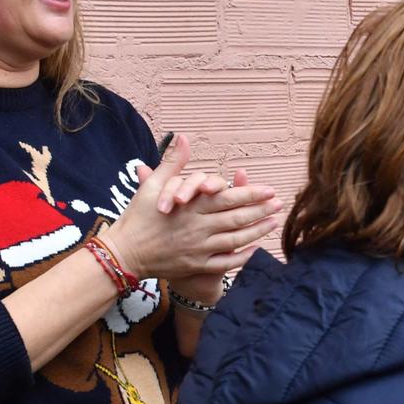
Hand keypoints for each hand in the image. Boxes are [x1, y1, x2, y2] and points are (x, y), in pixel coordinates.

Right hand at [104, 137, 280, 280]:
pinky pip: (225, 262)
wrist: (124, 253)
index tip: (268, 189)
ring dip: (257, 231)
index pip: (227, 198)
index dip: (250, 194)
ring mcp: (199, 249)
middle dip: (260, 210)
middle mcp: (198, 228)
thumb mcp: (152, 186)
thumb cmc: (138, 217)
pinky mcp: (197, 265)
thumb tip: (183, 137)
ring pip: (235, 240)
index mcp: (190, 207)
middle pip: (237, 218)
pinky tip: (256, 250)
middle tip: (279, 203)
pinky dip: (243, 257)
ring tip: (274, 222)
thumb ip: (172, 163)